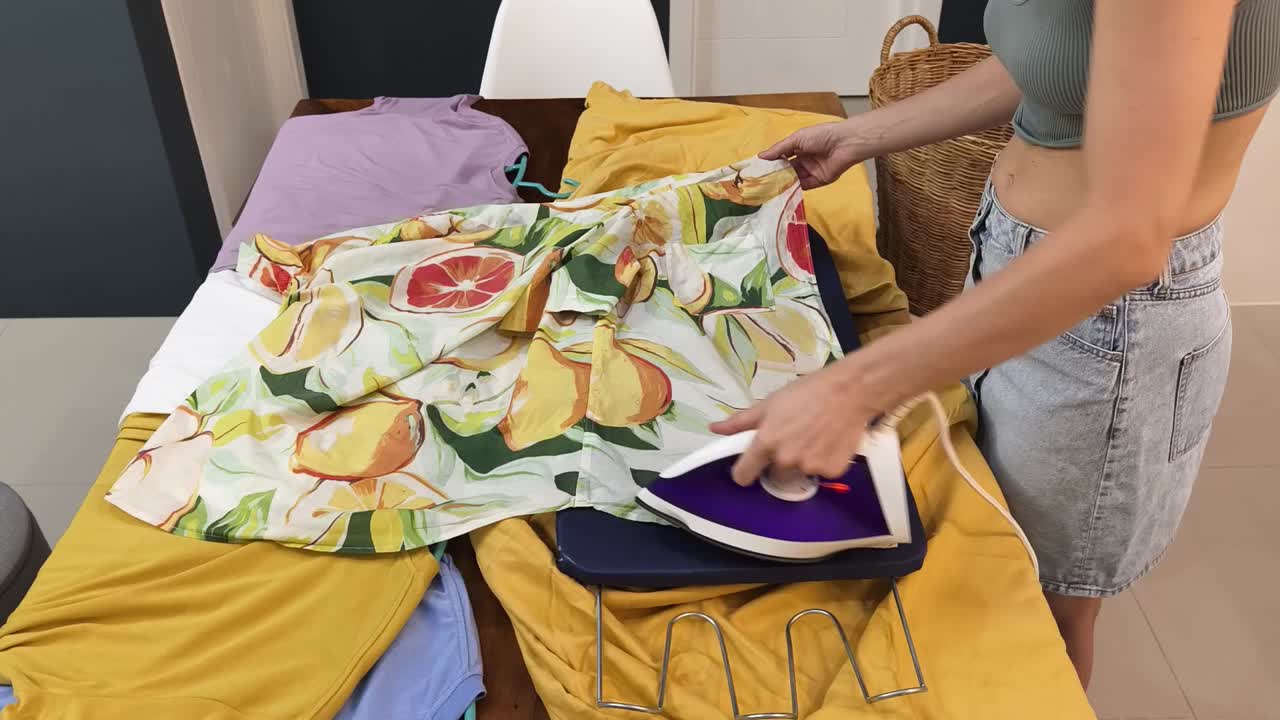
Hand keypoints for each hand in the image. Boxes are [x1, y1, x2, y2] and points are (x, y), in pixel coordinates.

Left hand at [709, 367, 876, 485]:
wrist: (850, 391)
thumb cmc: (807, 392)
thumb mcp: (769, 404)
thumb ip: (741, 422)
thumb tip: (715, 429)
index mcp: (766, 443)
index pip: (743, 475)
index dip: (744, 471)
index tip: (750, 466)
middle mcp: (785, 459)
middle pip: (774, 474)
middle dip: (779, 462)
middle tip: (792, 439)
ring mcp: (810, 467)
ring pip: (798, 474)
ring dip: (802, 462)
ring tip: (813, 437)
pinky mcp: (832, 470)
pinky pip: (821, 473)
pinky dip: (824, 461)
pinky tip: (829, 442)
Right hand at [759, 121, 866, 189]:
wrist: (844, 143)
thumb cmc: (821, 135)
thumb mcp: (796, 139)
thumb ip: (778, 149)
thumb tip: (761, 156)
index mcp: (799, 146)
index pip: (782, 156)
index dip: (771, 162)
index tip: (759, 169)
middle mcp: (804, 159)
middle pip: (787, 170)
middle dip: (776, 175)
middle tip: (762, 182)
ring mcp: (812, 171)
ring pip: (794, 179)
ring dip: (784, 183)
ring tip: (770, 188)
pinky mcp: (819, 181)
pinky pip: (804, 186)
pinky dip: (794, 189)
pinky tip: (783, 191)